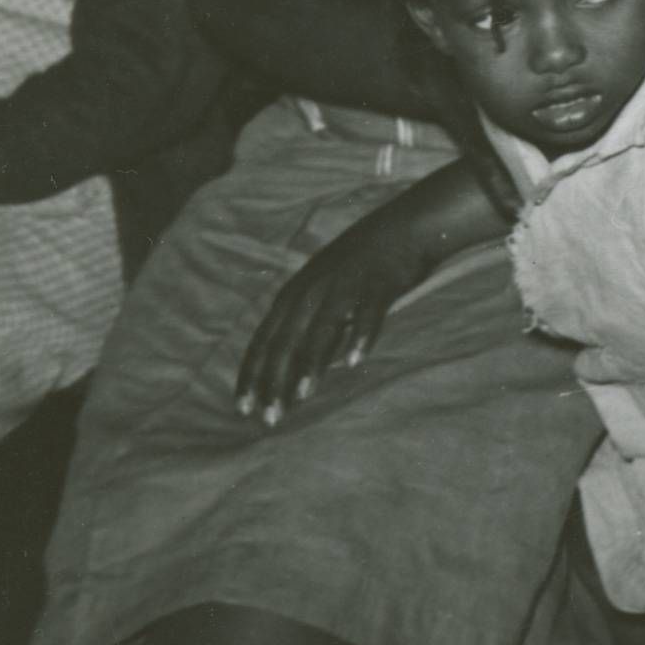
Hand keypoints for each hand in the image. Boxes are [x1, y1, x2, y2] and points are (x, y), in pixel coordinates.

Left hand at [235, 182, 449, 424]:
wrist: (402, 227)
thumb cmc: (359, 267)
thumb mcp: (322, 293)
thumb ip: (307, 327)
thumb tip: (293, 371)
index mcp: (293, 295)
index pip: (263, 341)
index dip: (252, 375)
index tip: (243, 407)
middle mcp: (312, 290)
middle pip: (286, 342)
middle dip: (275, 381)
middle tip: (270, 418)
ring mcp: (344, 286)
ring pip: (321, 330)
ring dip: (311, 364)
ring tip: (303, 395)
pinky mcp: (377, 284)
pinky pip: (366, 314)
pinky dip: (359, 336)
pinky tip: (355, 362)